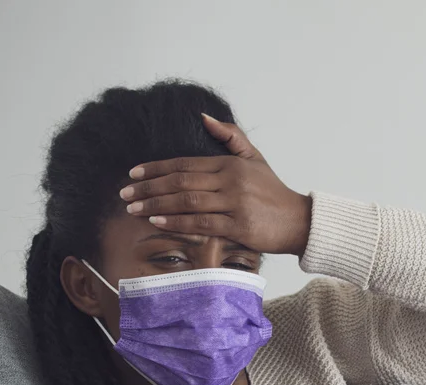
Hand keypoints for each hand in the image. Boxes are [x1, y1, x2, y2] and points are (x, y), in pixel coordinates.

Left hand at [118, 114, 311, 255]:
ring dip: (156, 204)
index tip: (133, 174)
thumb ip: (230, 136)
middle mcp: (230, 181)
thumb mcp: (254, 158)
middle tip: (125, 194)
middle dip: (148, 188)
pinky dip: (177, 222)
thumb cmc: (274, 194)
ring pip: (187, 202)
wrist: (299, 221)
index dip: (155, 168)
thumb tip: (203, 117)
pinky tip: (158, 221)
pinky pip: (201, 224)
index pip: (184, 164)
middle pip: (180, 182)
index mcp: (229, 164)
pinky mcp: (239, 226)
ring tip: (134, 209)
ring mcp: (235, 204)